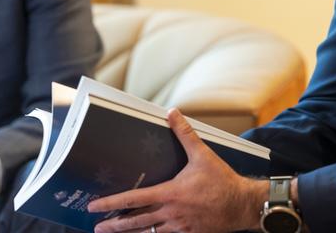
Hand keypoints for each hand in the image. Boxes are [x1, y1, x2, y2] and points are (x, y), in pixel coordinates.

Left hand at [88, 109, 267, 232]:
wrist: (242, 205)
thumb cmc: (222, 181)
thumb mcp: (203, 154)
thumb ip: (185, 134)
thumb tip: (172, 113)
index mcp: (170, 193)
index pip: (134, 199)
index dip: (111, 203)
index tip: (94, 206)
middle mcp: (170, 213)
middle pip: (135, 222)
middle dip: (114, 225)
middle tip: (96, 227)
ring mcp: (179, 227)